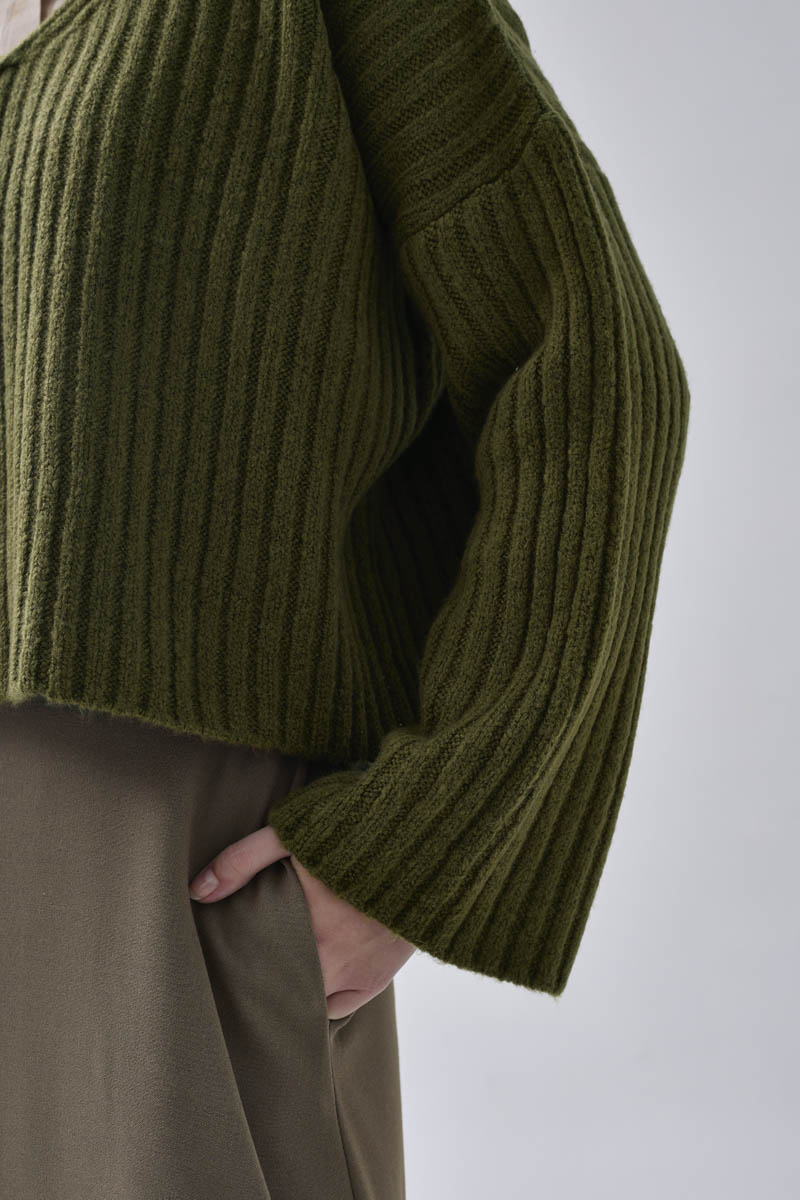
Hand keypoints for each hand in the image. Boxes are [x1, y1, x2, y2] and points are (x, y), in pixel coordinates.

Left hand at [188, 824, 416, 1018]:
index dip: (239, 969)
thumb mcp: (295, 832)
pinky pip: (339, 1007)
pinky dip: (325, 1000)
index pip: (255, 968)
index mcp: (300, 922)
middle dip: (262, 984)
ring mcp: (355, 971)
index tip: (225, 965)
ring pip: (307, 1002)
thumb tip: (198, 891)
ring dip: (292, 993)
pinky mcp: (378, 977)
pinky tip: (313, 984)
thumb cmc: (358, 829)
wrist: (428, 839)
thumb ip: (244, 858)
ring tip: (275, 982)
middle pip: (279, 989)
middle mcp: (327, 956)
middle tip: (247, 976)